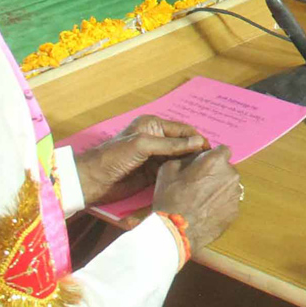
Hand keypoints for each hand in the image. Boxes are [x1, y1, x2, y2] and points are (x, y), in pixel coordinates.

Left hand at [75, 115, 208, 205]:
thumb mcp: (143, 145)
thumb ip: (171, 145)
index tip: (212, 151)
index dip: (197, 138)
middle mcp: (156, 139)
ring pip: (178, 159)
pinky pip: (171, 171)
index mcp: (153, 125)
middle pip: (182, 144)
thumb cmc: (115, 157)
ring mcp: (154, 157)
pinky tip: (191, 181)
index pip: (182, 129)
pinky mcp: (152, 173)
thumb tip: (199, 143)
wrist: (93, 181)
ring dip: (189, 165)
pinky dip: (180, 175)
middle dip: (195, 152)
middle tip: (211, 165)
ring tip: (204, 174)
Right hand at [150, 145, 241, 251]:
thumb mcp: (169, 168)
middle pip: (226, 169)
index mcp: (216, 161)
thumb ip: (187, 157)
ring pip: (228, 186)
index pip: (222, 150)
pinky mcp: (235, 212)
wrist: (177, 231)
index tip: (203, 164)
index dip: (212, 156)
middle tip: (199, 184)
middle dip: (215, 173)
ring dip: (219, 189)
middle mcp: (231, 175)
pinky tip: (206, 211)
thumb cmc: (171, 197)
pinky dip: (220, 205)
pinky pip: (228, 202)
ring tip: (201, 200)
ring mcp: (235, 195)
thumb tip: (196, 157)